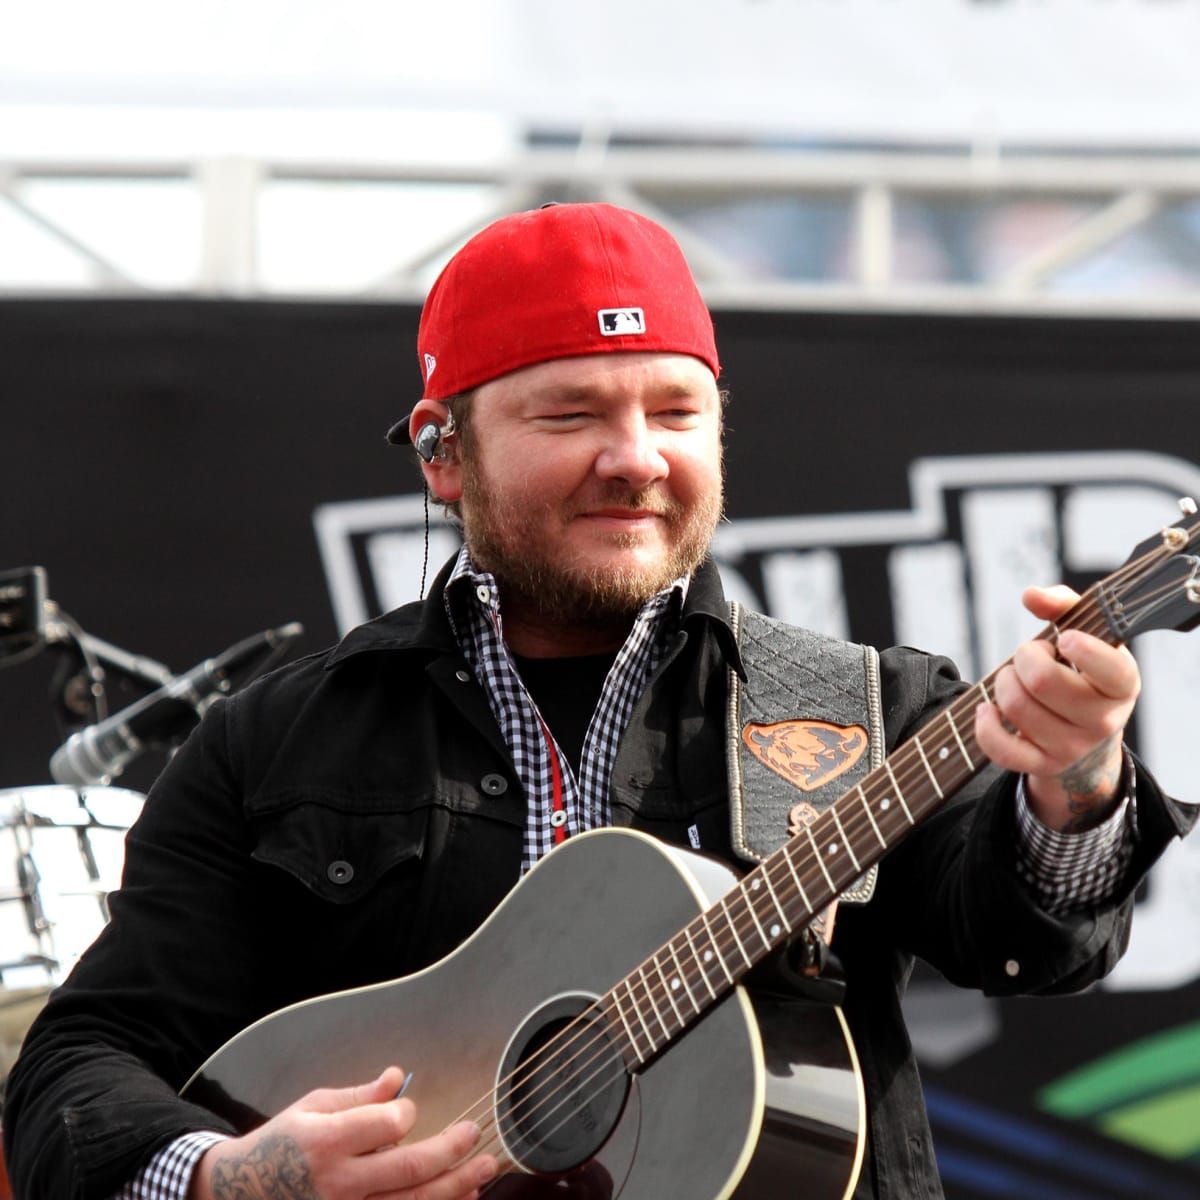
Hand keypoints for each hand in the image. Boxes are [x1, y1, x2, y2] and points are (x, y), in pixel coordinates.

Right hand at [189, 1066, 497, 1199]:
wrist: (241, 1194)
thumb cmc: (282, 1143)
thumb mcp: (313, 1106)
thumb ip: (360, 1096)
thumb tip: (398, 1076)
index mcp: (327, 1142)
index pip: (386, 1125)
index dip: (407, 1113)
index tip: (410, 1109)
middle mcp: (339, 1183)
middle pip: (410, 1169)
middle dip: (452, 1150)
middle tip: (476, 1134)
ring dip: (456, 1187)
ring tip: (485, 1169)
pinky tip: (461, 1199)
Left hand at [975, 585, 1139, 831]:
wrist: (1085, 728)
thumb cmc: (1080, 669)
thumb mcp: (1084, 633)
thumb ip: (1062, 604)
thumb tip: (1031, 595)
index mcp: (1122, 684)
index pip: (1111, 669)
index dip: (1084, 650)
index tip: (1065, 638)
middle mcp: (1103, 720)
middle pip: (1043, 681)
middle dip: (1024, 657)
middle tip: (1029, 654)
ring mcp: (1073, 747)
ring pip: (1017, 707)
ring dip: (1004, 682)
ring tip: (1016, 677)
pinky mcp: (1043, 765)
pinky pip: (1002, 750)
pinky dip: (985, 725)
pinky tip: (986, 708)